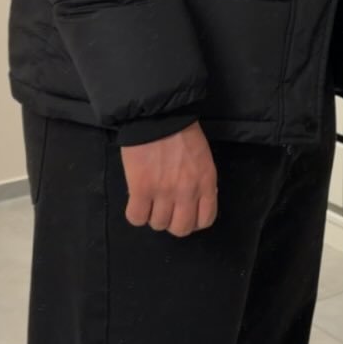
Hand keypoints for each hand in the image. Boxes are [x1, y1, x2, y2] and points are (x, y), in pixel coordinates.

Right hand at [120, 121, 217, 236]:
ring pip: (158, 224)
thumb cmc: (182, 132)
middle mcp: (188, 191)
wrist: (158, 114)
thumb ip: (201, 180)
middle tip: (166, 208)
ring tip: (150, 199)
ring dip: (153, 215)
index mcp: (206, 181)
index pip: (205, 219)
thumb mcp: (202, 157)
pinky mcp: (141, 189)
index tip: (184, 213)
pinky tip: (137, 200)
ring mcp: (164, 192)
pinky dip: (136, 213)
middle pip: (181, 228)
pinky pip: (137, 218)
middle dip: (173, 222)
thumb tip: (196, 201)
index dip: (194, 221)